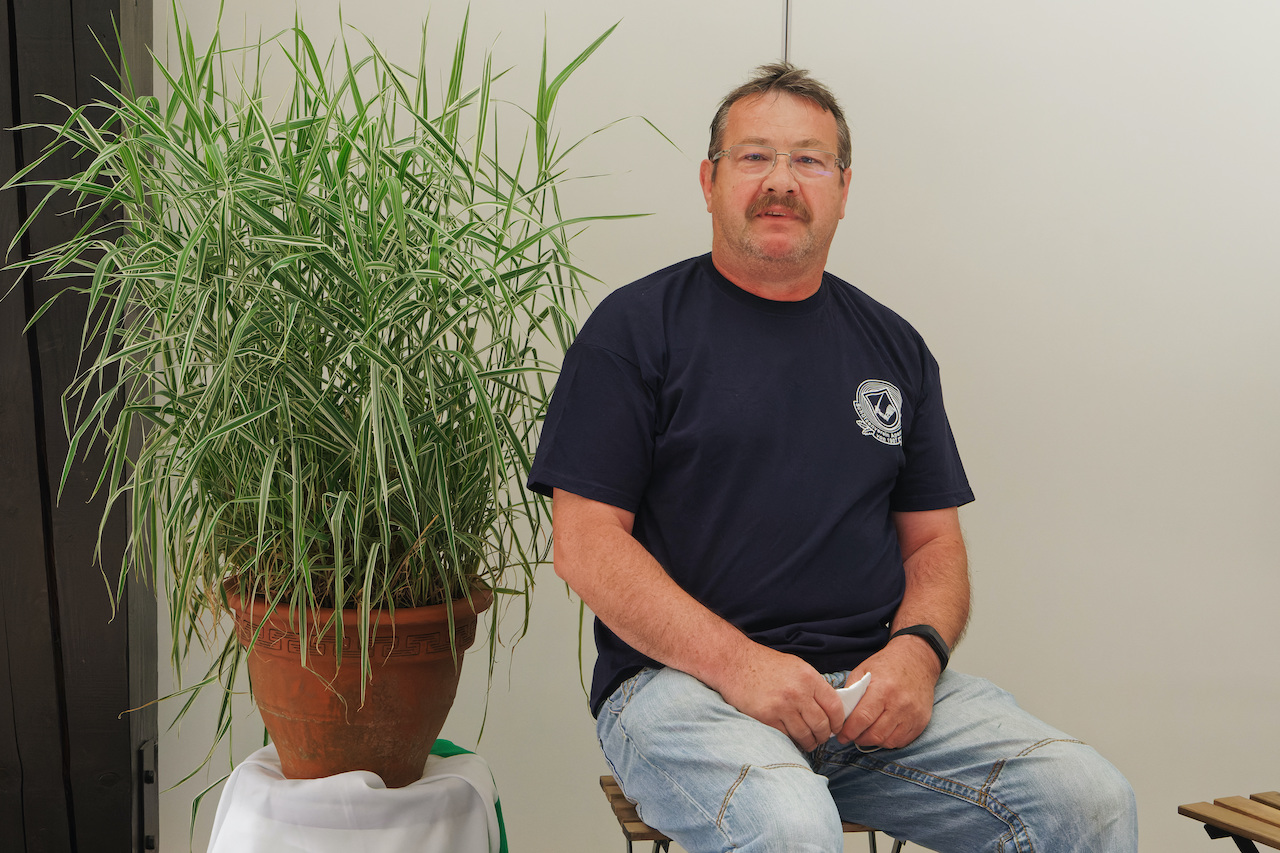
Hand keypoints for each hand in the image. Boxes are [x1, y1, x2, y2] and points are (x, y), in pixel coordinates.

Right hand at [709, 646, 845, 751]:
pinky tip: (791, 738)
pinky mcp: (766, 717)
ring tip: (807, 742)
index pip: (834, 706)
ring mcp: (781, 706)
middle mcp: (797, 692)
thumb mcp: (796, 667)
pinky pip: (786, 737)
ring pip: (805, 735)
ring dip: (809, 742)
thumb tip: (829, 709)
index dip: (838, 721)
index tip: (836, 727)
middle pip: (821, 724)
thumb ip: (813, 686)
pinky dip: (791, 740)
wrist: (735, 662)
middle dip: (823, 736)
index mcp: (808, 677)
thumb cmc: (765, 664)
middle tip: (821, 738)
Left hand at [836, 636, 939, 748]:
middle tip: (852, 735)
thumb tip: (840, 714)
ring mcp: (912, 715)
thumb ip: (851, 692)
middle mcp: (899, 704)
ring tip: (866, 733)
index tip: (841, 735)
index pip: (863, 718)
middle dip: (859, 738)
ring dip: (873, 741)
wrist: (917, 660)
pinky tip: (882, 731)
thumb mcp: (863, 671)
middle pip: (875, 734)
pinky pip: (901, 741)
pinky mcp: (921, 722)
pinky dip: (888, 741)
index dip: (849, 731)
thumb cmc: (887, 665)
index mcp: (882, 689)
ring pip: (888, 741)